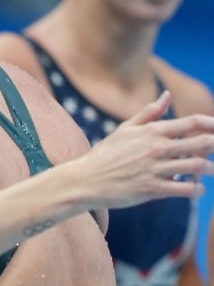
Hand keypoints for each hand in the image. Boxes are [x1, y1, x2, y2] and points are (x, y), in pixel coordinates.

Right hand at [68, 92, 213, 209]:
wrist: (85, 180)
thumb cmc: (104, 155)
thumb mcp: (125, 129)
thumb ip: (149, 112)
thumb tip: (167, 95)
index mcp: (152, 131)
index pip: (193, 123)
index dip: (213, 124)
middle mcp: (157, 148)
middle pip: (202, 143)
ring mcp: (156, 169)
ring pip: (197, 167)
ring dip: (211, 170)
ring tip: (212, 171)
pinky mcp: (152, 189)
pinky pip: (184, 189)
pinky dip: (197, 190)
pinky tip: (197, 190)